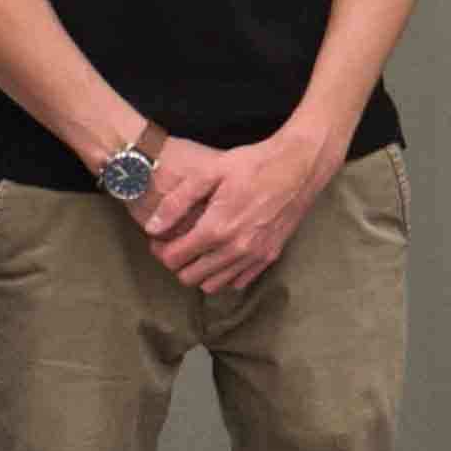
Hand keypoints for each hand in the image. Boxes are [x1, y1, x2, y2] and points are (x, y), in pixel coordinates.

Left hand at [141, 124, 331, 294]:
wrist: (299, 166)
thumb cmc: (253, 164)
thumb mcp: (209, 172)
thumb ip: (176, 202)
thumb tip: (152, 227)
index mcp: (216, 228)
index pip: (174, 259)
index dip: (160, 250)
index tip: (160, 238)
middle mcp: (235, 250)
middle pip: (189, 277)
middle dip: (177, 263)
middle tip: (176, 243)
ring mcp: (255, 256)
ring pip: (213, 286)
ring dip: (200, 271)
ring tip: (199, 249)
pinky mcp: (270, 257)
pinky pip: (238, 282)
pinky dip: (225, 274)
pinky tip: (223, 253)